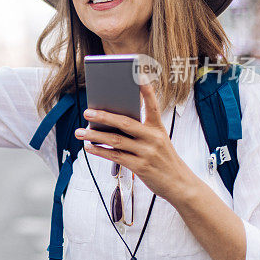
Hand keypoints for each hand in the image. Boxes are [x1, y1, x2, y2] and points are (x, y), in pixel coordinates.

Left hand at [74, 82, 199, 202]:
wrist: (179, 183)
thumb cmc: (163, 158)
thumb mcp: (158, 141)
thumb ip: (139, 131)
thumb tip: (110, 123)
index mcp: (158, 128)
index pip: (152, 105)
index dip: (146, 90)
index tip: (138, 75)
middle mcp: (153, 137)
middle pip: (125, 122)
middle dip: (103, 116)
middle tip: (87, 111)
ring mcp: (147, 152)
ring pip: (116, 140)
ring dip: (95, 135)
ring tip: (80, 132)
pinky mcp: (141, 166)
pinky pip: (115, 156)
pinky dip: (100, 151)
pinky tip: (89, 147)